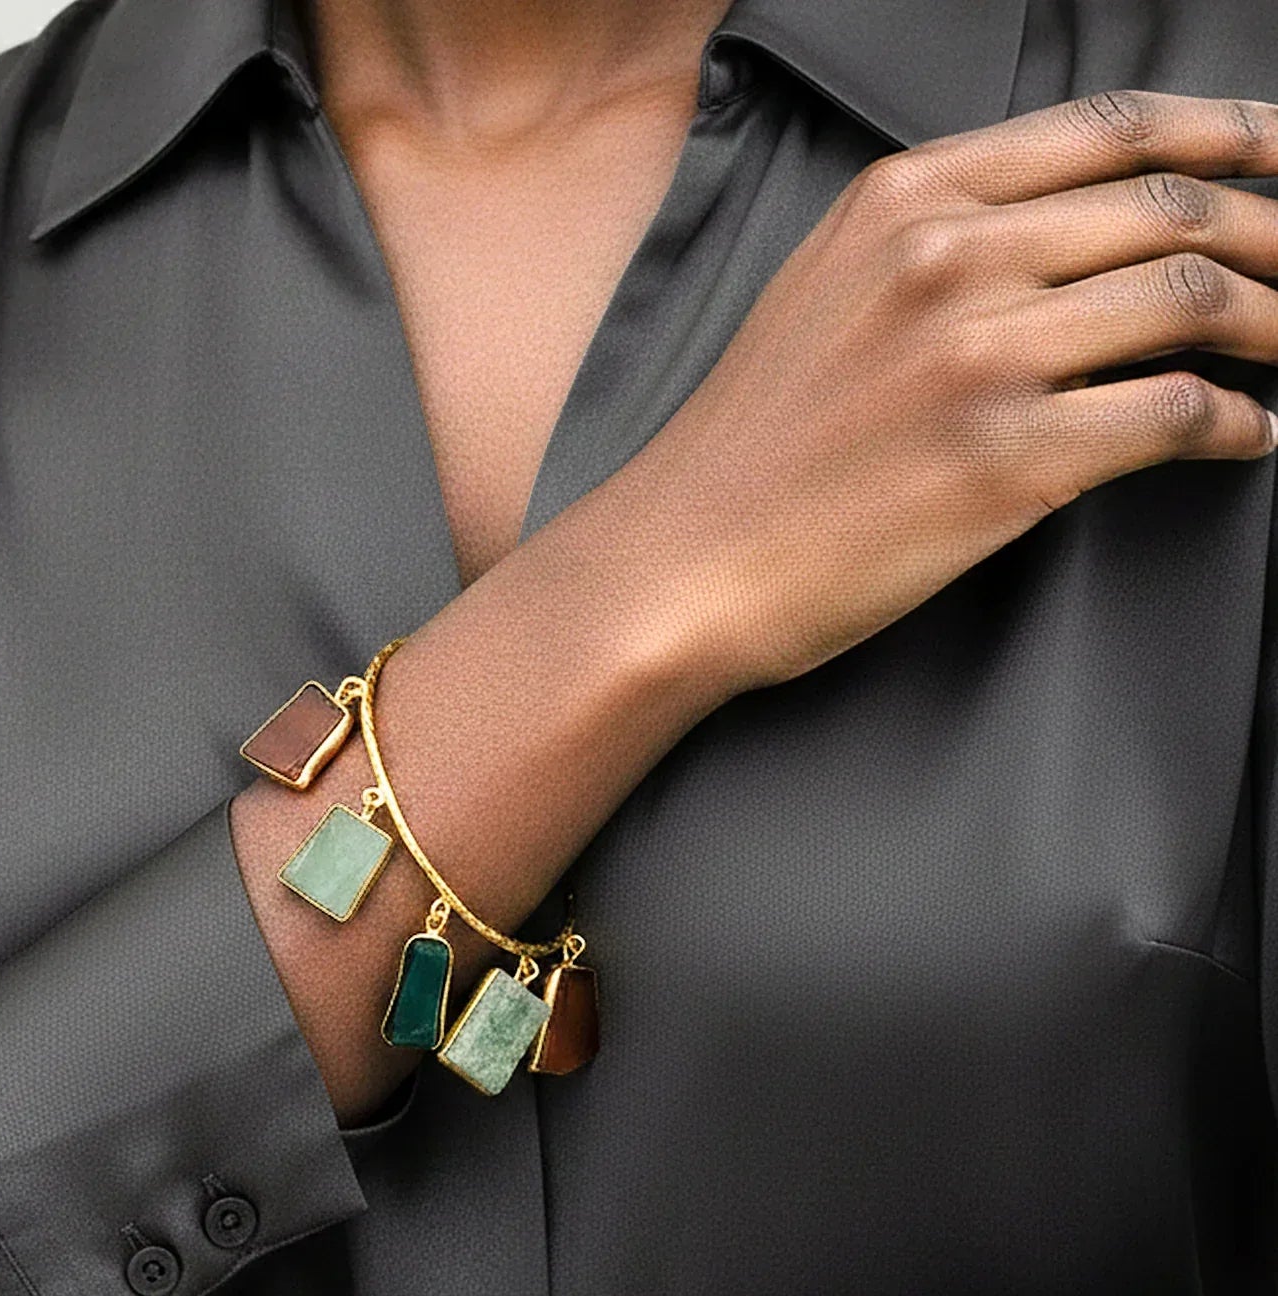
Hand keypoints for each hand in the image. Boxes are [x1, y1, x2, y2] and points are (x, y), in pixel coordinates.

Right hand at [614, 90, 1277, 693]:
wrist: (677, 567)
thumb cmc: (743, 454)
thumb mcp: (819, 293)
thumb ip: (927, 241)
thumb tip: (1052, 236)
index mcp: (905, 202)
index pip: (1109, 128)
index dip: (1225, 130)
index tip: (1277, 153)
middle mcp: (950, 259)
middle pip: (1175, 207)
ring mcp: (980, 358)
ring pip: (1196, 301)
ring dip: (1277, 326)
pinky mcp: (1006, 462)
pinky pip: (1176, 414)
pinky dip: (1239, 424)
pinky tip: (1249, 438)